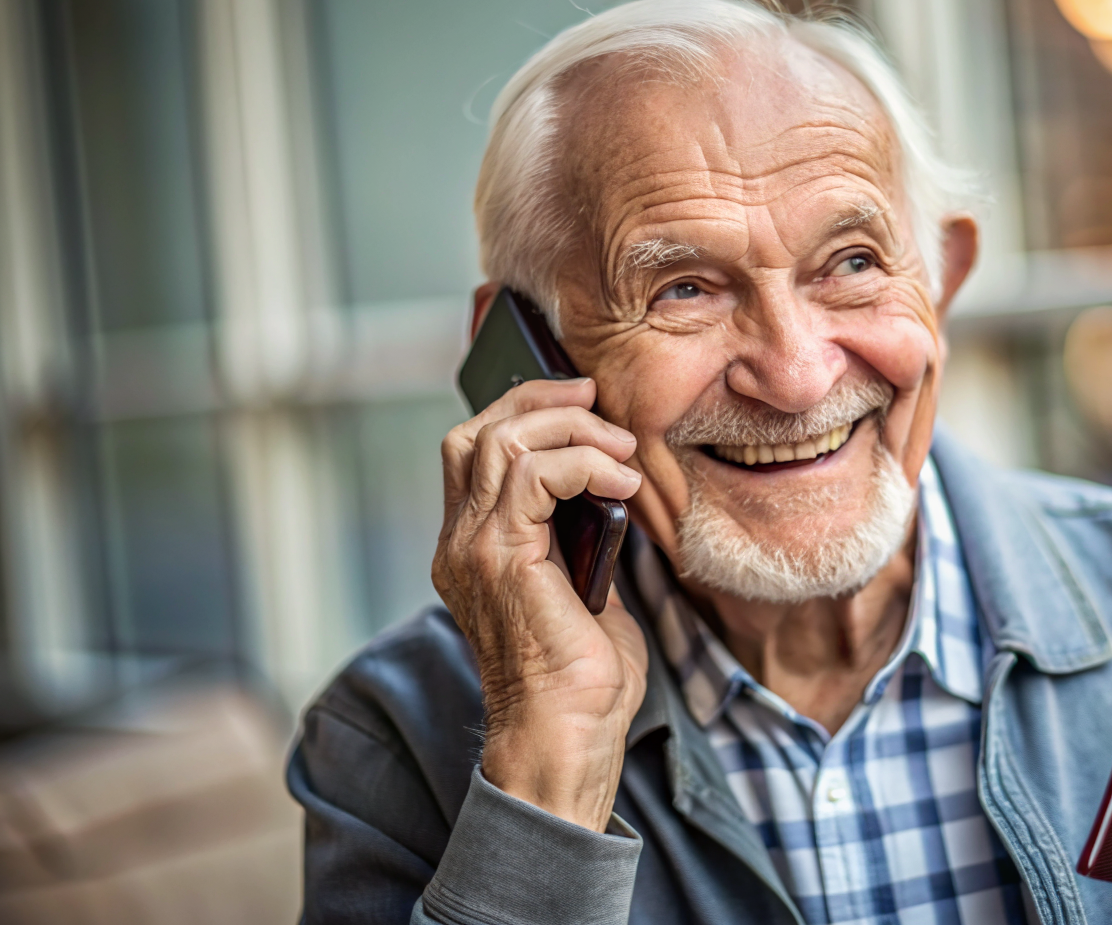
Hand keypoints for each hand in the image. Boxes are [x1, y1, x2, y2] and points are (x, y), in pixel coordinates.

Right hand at [432, 377, 647, 831]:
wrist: (568, 737)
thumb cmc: (584, 678)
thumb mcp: (585, 586)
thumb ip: (581, 535)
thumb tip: (612, 487)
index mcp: (473, 547)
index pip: (475, 450)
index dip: (524, 410)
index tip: (584, 402)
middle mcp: (460, 543)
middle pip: (479, 432)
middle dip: (543, 401)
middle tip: (599, 403)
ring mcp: (472, 550)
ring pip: (502, 441)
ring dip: (571, 428)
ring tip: (620, 448)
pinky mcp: (500, 560)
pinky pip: (531, 476)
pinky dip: (584, 463)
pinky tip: (623, 483)